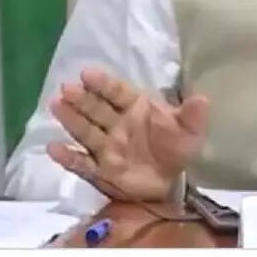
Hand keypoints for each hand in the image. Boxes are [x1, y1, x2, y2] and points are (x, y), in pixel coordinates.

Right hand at [46, 67, 208, 202]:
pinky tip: (54, 148)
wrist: (167, 183)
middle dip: (82, 99)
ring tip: (56, 105)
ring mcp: (106, 147)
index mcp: (137, 109)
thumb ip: (193, 116)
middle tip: (66, 88)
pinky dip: (68, 157)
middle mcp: (117, 124)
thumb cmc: (175, 150)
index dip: (104, 84)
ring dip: (71, 119)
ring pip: (86, 131)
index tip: (88, 73)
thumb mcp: (190, 133)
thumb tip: (202, 98)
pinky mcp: (100, 170)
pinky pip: (82, 162)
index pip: (118, 93)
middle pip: (97, 109)